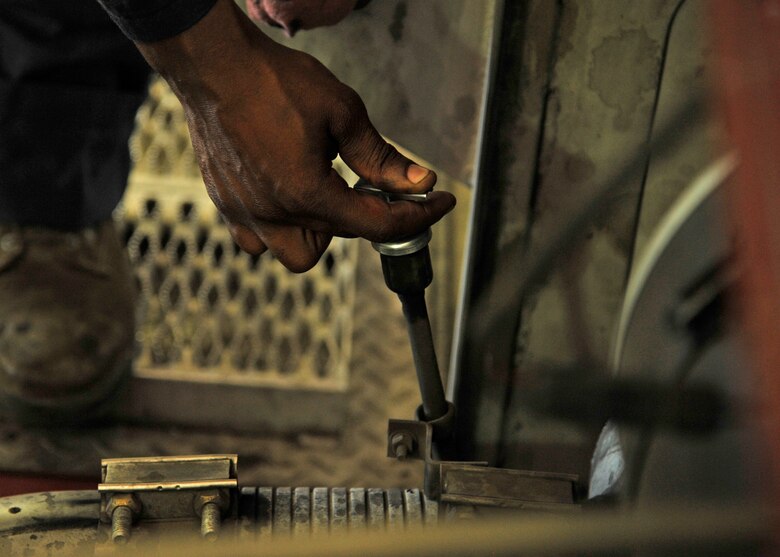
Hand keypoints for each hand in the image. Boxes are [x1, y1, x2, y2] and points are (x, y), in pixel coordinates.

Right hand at [135, 0, 454, 271]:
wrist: (212, 65)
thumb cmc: (273, 81)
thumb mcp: (341, 112)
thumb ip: (380, 156)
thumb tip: (418, 182)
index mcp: (307, 193)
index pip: (379, 225)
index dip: (418, 217)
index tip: (438, 203)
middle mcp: (275, 213)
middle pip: (340, 240)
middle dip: (366, 218)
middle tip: (375, 189)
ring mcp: (246, 213)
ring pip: (296, 253)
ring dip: (322, 233)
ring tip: (328, 195)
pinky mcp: (227, 204)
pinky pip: (259, 239)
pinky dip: (281, 229)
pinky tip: (288, 197)